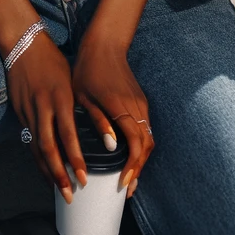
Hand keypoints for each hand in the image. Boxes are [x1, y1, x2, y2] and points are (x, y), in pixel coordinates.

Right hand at [4, 31, 86, 203]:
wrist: (24, 44)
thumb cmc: (52, 60)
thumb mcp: (68, 80)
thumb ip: (74, 106)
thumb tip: (86, 131)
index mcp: (60, 98)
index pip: (67, 135)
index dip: (75, 158)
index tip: (83, 177)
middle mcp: (43, 107)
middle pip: (49, 148)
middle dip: (59, 174)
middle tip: (70, 194)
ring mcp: (28, 111)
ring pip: (36, 148)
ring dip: (47, 171)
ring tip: (57, 190)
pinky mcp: (19, 112)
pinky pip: (29, 140)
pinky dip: (37, 158)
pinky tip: (44, 170)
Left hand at [71, 33, 153, 198]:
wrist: (105, 44)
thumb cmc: (89, 70)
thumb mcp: (85, 96)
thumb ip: (99, 121)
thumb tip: (112, 147)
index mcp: (121, 107)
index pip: (136, 144)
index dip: (132, 166)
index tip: (123, 183)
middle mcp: (137, 107)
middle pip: (147, 145)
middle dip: (139, 169)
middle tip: (126, 189)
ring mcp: (141, 103)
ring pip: (149, 137)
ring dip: (141, 158)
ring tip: (128, 177)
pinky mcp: (140, 101)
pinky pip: (145, 128)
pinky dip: (141, 146)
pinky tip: (130, 155)